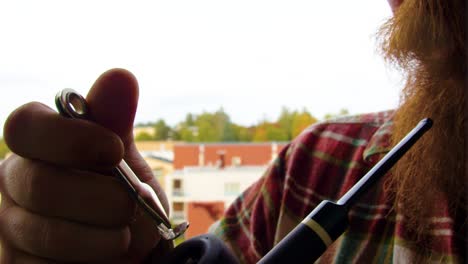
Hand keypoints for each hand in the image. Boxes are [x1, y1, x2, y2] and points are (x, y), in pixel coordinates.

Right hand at [0, 69, 169, 262]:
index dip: (70, 137)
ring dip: (99, 238)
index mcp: (38, 147)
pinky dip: (87, 263)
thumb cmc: (123, 196)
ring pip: (44, 232)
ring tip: (122, 237)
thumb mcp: (124, 159)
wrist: (129, 248)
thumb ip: (115, 121)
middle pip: (39, 183)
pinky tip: (102, 258)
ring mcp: (11, 227)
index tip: (114, 150)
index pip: (24, 125)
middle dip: (99, 198)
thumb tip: (121, 75)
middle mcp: (15, 182)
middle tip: (129, 205)